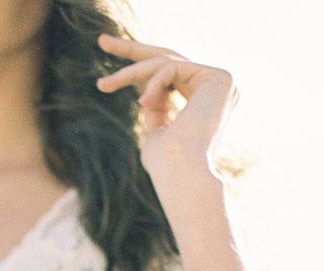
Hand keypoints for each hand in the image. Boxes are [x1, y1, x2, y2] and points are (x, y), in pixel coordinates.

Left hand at [95, 33, 238, 180]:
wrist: (182, 176)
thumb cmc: (166, 166)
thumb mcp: (156, 133)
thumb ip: (158, 110)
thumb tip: (148, 95)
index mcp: (205, 102)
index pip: (170, 77)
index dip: (138, 71)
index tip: (106, 79)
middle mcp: (217, 89)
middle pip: (168, 58)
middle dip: (132, 50)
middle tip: (102, 41)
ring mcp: (221, 81)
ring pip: (165, 62)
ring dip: (130, 72)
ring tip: (104, 86)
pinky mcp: (220, 77)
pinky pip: (172, 66)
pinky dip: (153, 82)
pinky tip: (145, 102)